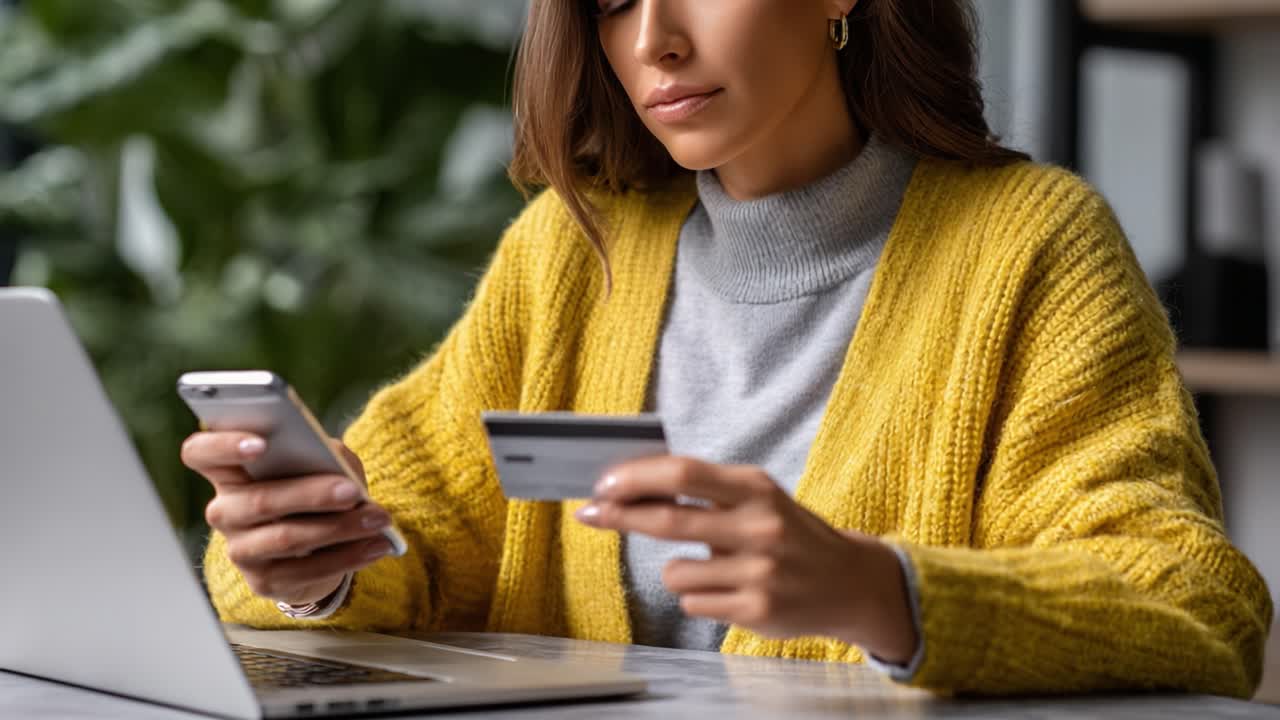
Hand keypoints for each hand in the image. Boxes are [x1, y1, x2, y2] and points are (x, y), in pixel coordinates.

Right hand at [181, 431, 394, 605]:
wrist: (315, 543)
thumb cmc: (313, 485)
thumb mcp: (318, 462)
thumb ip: (322, 452)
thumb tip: (336, 462)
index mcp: (228, 471)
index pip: (200, 452)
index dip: (223, 445)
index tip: (261, 443)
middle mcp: (224, 511)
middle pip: (259, 500)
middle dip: (311, 495)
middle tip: (352, 491)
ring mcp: (240, 550)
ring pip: (287, 538)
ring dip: (340, 528)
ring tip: (378, 519)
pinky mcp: (264, 581)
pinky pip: (307, 570)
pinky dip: (349, 556)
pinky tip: (377, 545)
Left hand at [575, 456, 917, 663]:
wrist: (848, 583)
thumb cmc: (789, 533)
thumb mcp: (758, 497)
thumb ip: (706, 490)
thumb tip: (631, 484)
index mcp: (756, 488)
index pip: (683, 474)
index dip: (635, 479)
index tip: (602, 485)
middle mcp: (759, 527)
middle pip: (668, 520)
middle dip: (619, 516)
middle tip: (591, 514)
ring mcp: (758, 572)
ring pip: (674, 571)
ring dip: (678, 569)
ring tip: (712, 567)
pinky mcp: (756, 610)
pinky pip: (692, 602)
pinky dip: (698, 596)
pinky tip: (729, 590)